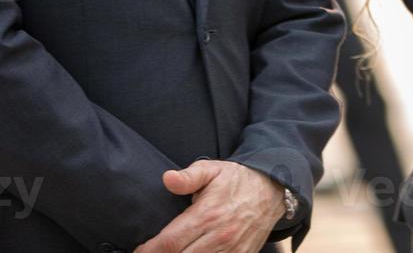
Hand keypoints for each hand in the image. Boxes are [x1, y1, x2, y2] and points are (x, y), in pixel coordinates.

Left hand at [134, 160, 285, 252]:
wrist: (272, 190)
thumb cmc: (237, 180)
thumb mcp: (212, 169)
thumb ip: (189, 176)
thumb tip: (167, 178)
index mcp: (207, 215)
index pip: (169, 242)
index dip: (149, 251)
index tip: (140, 250)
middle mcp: (219, 236)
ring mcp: (231, 250)